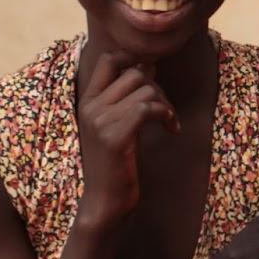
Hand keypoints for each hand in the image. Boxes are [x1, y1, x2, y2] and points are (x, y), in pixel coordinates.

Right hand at [76, 50, 180, 225]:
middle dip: (158, 87)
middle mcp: (90, 106)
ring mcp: (100, 120)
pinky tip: (171, 128)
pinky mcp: (114, 137)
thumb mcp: (117, 124)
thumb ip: (127, 97)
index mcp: (87, 100)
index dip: (135, 60)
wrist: (104, 200)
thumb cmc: (116, 163)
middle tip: (165, 110)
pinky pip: (146, 108)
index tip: (152, 79)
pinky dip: (165, 114)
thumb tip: (150, 66)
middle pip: (134, 72)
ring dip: (166, 104)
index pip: (108, 59)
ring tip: (169, 122)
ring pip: (144, 89)